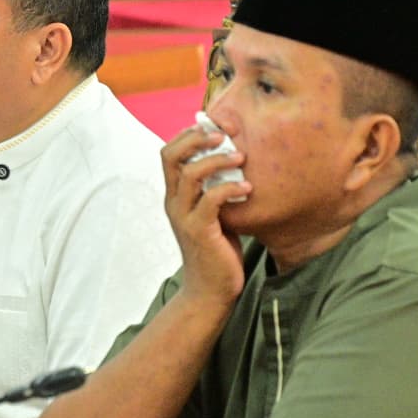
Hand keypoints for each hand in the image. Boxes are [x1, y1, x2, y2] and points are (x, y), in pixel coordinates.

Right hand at [160, 124, 250, 304]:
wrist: (210, 291)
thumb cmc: (217, 251)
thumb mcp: (214, 214)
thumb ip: (216, 190)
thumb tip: (237, 163)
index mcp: (175, 196)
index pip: (169, 153)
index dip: (188, 134)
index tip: (216, 126)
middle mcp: (173, 203)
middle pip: (171, 156)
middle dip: (196, 138)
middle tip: (224, 134)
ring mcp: (184, 217)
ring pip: (190, 174)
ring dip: (218, 160)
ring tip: (241, 158)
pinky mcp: (199, 231)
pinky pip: (211, 200)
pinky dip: (230, 188)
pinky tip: (248, 189)